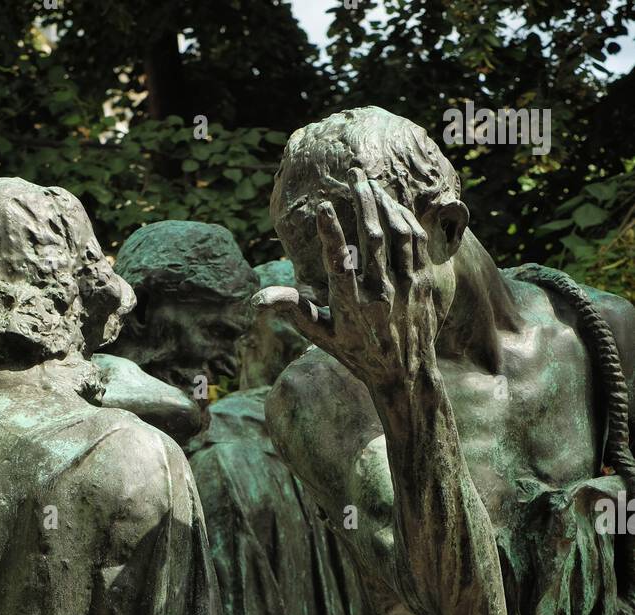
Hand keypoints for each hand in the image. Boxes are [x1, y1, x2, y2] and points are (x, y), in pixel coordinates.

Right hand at [255, 171, 438, 392]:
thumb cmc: (356, 352)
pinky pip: (415, 242)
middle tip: (354, 176)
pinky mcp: (422, 283)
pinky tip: (394, 206)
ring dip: (384, 204)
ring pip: (396, 234)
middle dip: (363, 201)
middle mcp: (379, 293)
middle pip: (372, 237)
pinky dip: (405, 219)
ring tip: (371, 185)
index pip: (339, 262)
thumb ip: (293, 309)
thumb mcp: (321, 335)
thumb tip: (257, 300)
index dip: (331, 233)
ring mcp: (404, 286)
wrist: (405, 373)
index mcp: (351, 304)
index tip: (323, 206)